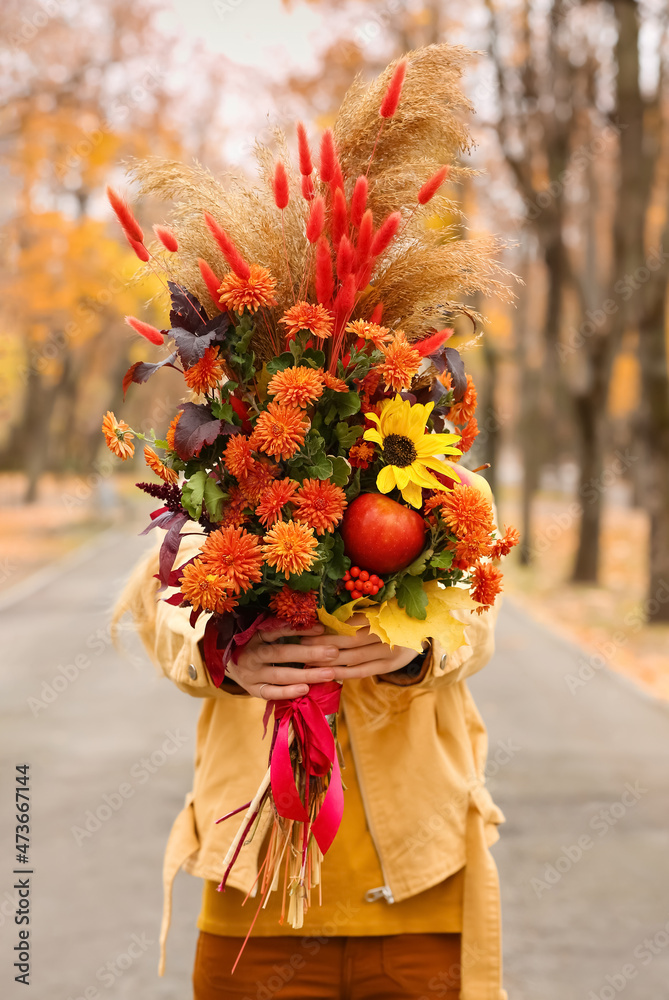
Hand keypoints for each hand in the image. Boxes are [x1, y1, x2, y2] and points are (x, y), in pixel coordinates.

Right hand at [226, 623, 337, 700]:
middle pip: (281, 653)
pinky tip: (306, 690)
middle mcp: (251, 654)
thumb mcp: (260, 632)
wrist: (228, 664)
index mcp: (254, 635)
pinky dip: (287, 692)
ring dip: (305, 674)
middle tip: (333, 652)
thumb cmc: (253, 645)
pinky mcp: (253, 690)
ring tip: (329, 673)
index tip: (322, 629)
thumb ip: (281, 629)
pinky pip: (271, 692)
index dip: (298, 629)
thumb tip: (316, 625)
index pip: (277, 631)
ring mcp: (251, 674)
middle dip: (309, 653)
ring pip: (279, 675)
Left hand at [300, 614, 420, 679]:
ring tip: (309, 661)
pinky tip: (329, 675)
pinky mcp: (389, 666)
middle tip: (301, 644)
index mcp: (382, 615)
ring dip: (330, 660)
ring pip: (354, 657)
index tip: (309, 628)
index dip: (328, 626)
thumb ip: (360, 613)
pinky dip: (345, 673)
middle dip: (323, 643)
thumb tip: (328, 618)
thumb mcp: (382, 607)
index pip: (350, 622)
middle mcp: (386, 633)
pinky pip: (363, 671)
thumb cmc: (396, 615)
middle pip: (349, 639)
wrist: (426, 630)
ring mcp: (388, 652)